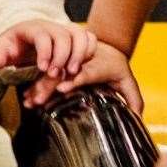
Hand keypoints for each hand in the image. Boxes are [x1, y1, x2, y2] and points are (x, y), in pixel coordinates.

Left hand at [0, 18, 95, 93]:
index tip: (42, 69)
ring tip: (72, 72)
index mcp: (33, 28)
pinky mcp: (75, 37)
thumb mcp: (2, 48)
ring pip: (80, 35)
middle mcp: (52, 27)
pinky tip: (80, 66)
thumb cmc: (13, 45)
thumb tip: (0, 62)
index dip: (44, 52)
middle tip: (55, 74)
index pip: (42, 36)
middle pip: (63, 36)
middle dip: (61, 57)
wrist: (24, 38)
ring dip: (79, 54)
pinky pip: (89, 39)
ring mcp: (65, 30)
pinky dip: (89, 51)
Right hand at [25, 40, 143, 114]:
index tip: (62, 89)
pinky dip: (37, 86)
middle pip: (64, 73)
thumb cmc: (116, 70)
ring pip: (53, 73)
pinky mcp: (61, 65)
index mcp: (99, 65)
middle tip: (38, 100)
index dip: (75, 79)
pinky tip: (28, 98)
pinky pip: (47, 74)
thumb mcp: (127, 82)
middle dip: (50, 85)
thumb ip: (133, 99)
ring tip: (29, 101)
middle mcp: (81, 62)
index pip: (86, 72)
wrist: (107, 48)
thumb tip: (139, 118)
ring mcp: (70, 62)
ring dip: (40, 87)